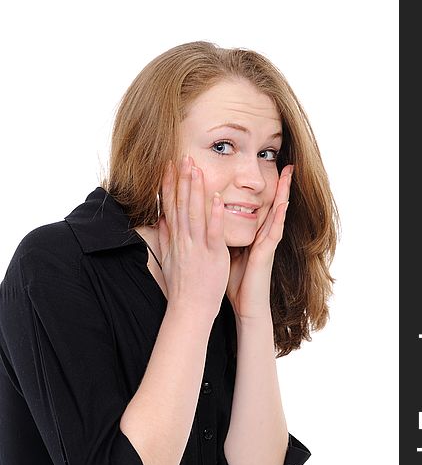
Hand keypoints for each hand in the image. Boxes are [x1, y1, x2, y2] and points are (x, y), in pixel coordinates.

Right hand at [154, 155, 230, 320]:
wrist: (190, 308)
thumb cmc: (182, 286)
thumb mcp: (168, 259)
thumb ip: (166, 238)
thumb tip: (161, 220)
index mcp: (176, 239)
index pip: (170, 206)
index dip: (169, 184)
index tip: (169, 166)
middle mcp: (184, 239)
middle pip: (182, 204)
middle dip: (182, 179)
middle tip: (184, 157)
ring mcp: (197, 246)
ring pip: (195, 213)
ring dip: (196, 190)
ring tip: (197, 168)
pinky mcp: (213, 255)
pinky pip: (213, 232)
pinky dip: (215, 214)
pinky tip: (217, 197)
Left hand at [226, 164, 293, 319]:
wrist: (245, 305)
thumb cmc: (235, 281)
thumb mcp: (227, 252)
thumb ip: (224, 236)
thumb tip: (210, 220)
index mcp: (253, 234)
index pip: (259, 205)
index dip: (262, 188)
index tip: (265, 170)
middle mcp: (262, 235)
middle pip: (271, 204)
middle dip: (278, 184)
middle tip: (286, 163)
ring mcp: (267, 243)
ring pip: (277, 213)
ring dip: (283, 193)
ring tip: (289, 174)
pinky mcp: (267, 253)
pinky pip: (275, 231)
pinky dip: (280, 216)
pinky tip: (284, 203)